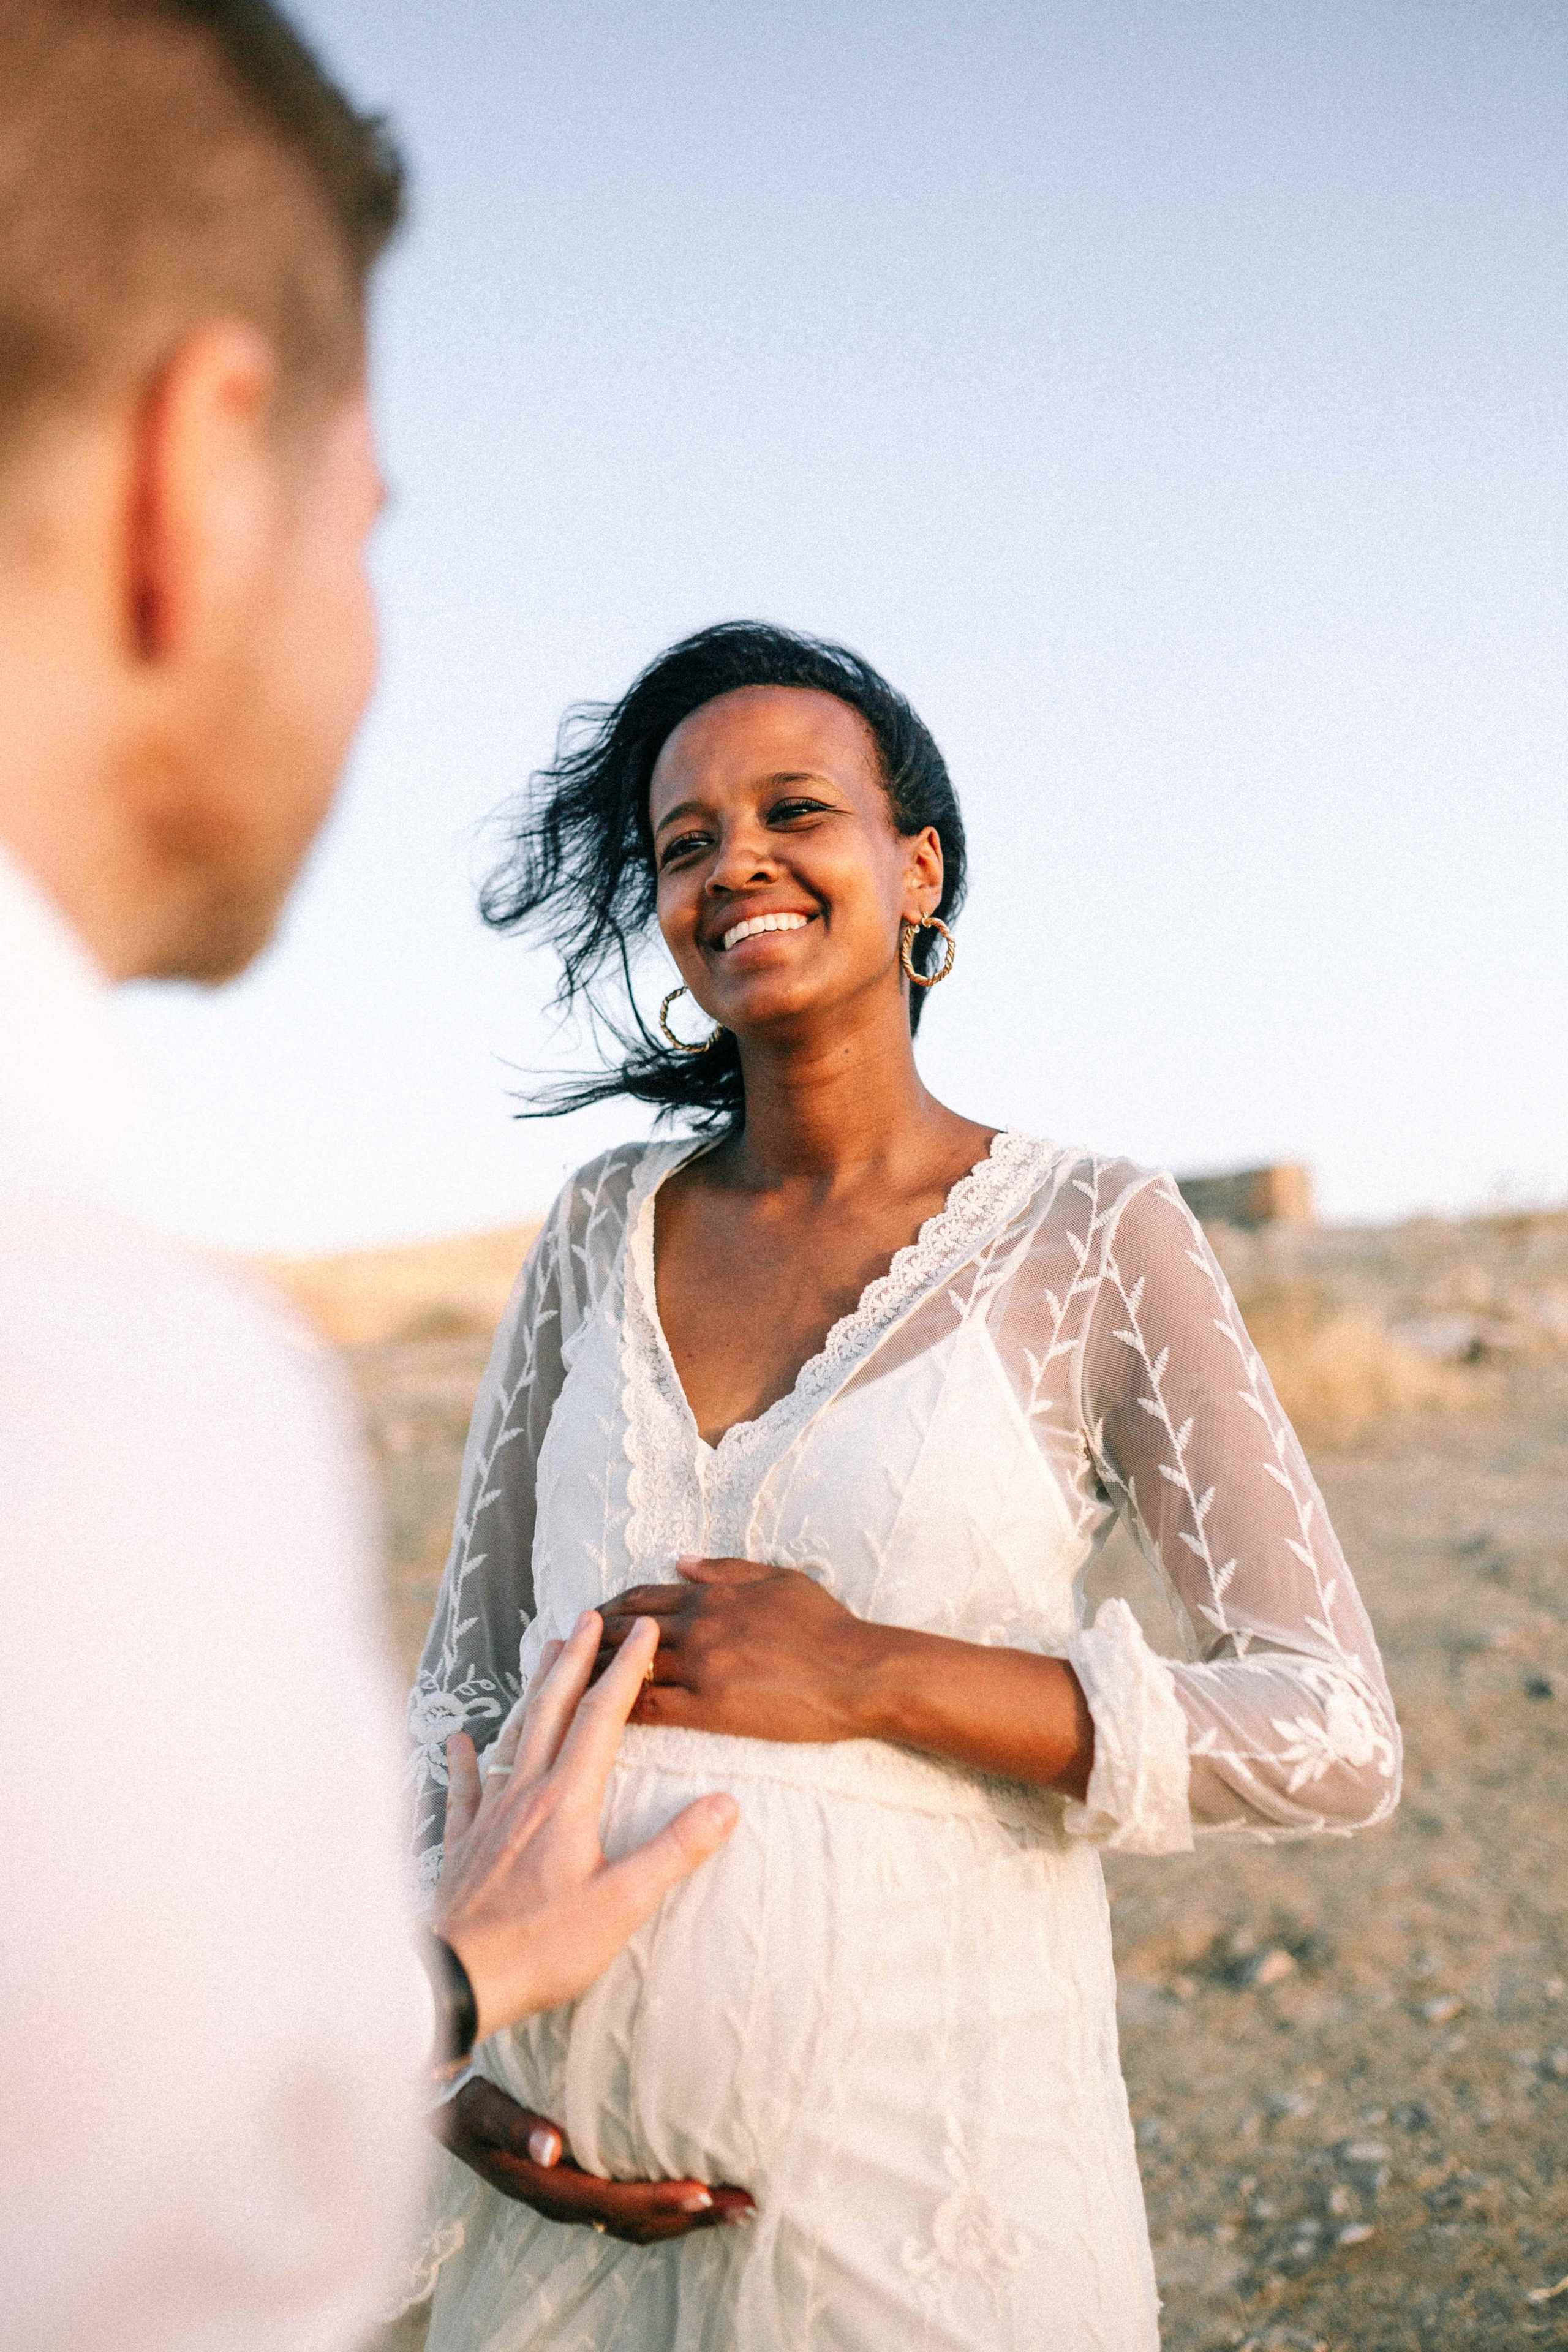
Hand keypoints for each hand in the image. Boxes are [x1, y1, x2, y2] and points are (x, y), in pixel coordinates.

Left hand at [432, 1610, 737, 2040]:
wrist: (456, 1979)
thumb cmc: (541, 1947)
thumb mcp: (622, 1905)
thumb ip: (673, 1851)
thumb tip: (727, 1803)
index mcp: (566, 1801)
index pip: (602, 1719)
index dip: (626, 1671)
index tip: (645, 1630)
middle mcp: (525, 1794)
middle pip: (553, 1711)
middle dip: (575, 1660)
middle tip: (589, 1616)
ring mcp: (489, 1816)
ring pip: (512, 1736)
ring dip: (533, 1690)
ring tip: (543, 1652)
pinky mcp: (463, 1844)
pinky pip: (464, 1788)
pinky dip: (463, 1758)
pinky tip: (457, 1738)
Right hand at [434, 2075, 755, 2242]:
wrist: (442, 2107)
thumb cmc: (466, 2099)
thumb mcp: (482, 2109)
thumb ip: (514, 2126)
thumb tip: (549, 2147)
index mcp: (549, 2186)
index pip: (615, 2204)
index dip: (660, 2202)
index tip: (705, 2193)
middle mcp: (565, 2200)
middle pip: (639, 2222)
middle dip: (694, 2217)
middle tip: (747, 2205)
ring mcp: (573, 2195)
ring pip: (640, 2219)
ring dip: (690, 2214)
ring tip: (739, 2204)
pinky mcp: (579, 2182)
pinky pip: (631, 2204)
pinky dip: (669, 2202)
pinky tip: (699, 2189)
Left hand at [597, 1556, 882, 1742]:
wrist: (857, 1672)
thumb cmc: (827, 1625)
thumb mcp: (778, 1578)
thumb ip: (726, 1568)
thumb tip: (681, 1560)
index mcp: (712, 1594)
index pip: (643, 1597)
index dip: (611, 1608)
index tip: (590, 1618)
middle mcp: (698, 1625)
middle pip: (624, 1631)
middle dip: (590, 1641)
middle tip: (564, 1654)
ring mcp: (700, 1666)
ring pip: (629, 1669)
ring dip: (595, 1677)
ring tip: (569, 1690)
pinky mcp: (709, 1707)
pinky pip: (650, 1707)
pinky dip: (620, 1710)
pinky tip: (601, 1721)